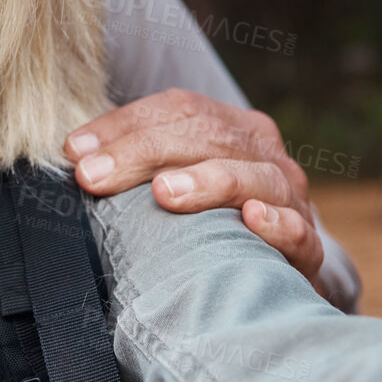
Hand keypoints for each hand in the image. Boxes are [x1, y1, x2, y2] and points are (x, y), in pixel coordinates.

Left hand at [62, 88, 326, 299]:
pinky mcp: (308, 246)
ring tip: (163, 193)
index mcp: (228, 126)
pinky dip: (277, 222)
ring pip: (252, 175)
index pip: (176, 107)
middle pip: (206, 135)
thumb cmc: (208, 220)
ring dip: (207, 181)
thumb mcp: (172, 180)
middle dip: (143, 153)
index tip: (74, 151)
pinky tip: (252, 219)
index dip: (123, 124)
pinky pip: (298, 229)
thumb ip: (133, 163)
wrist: (275, 274)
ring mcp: (290, 196)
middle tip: (93, 177)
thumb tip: (74, 156)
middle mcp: (262, 151)